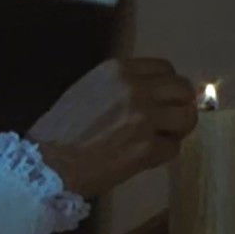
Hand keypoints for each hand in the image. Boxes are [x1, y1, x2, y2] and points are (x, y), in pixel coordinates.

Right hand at [27, 58, 198, 198]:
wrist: (47, 165)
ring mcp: (143, 117)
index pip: (165, 68)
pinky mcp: (147, 147)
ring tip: (158, 141)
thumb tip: (153, 92)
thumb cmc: (59, 131)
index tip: (160, 102)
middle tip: (168, 123)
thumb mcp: (87, 90)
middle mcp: (134, 88)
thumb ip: (121, 86)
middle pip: (183, 89)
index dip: (167, 88)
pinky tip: (142, 159)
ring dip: (177, 131)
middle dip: (179, 106)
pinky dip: (162, 155)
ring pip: (186, 117)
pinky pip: (174, 148)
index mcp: (117, 70)